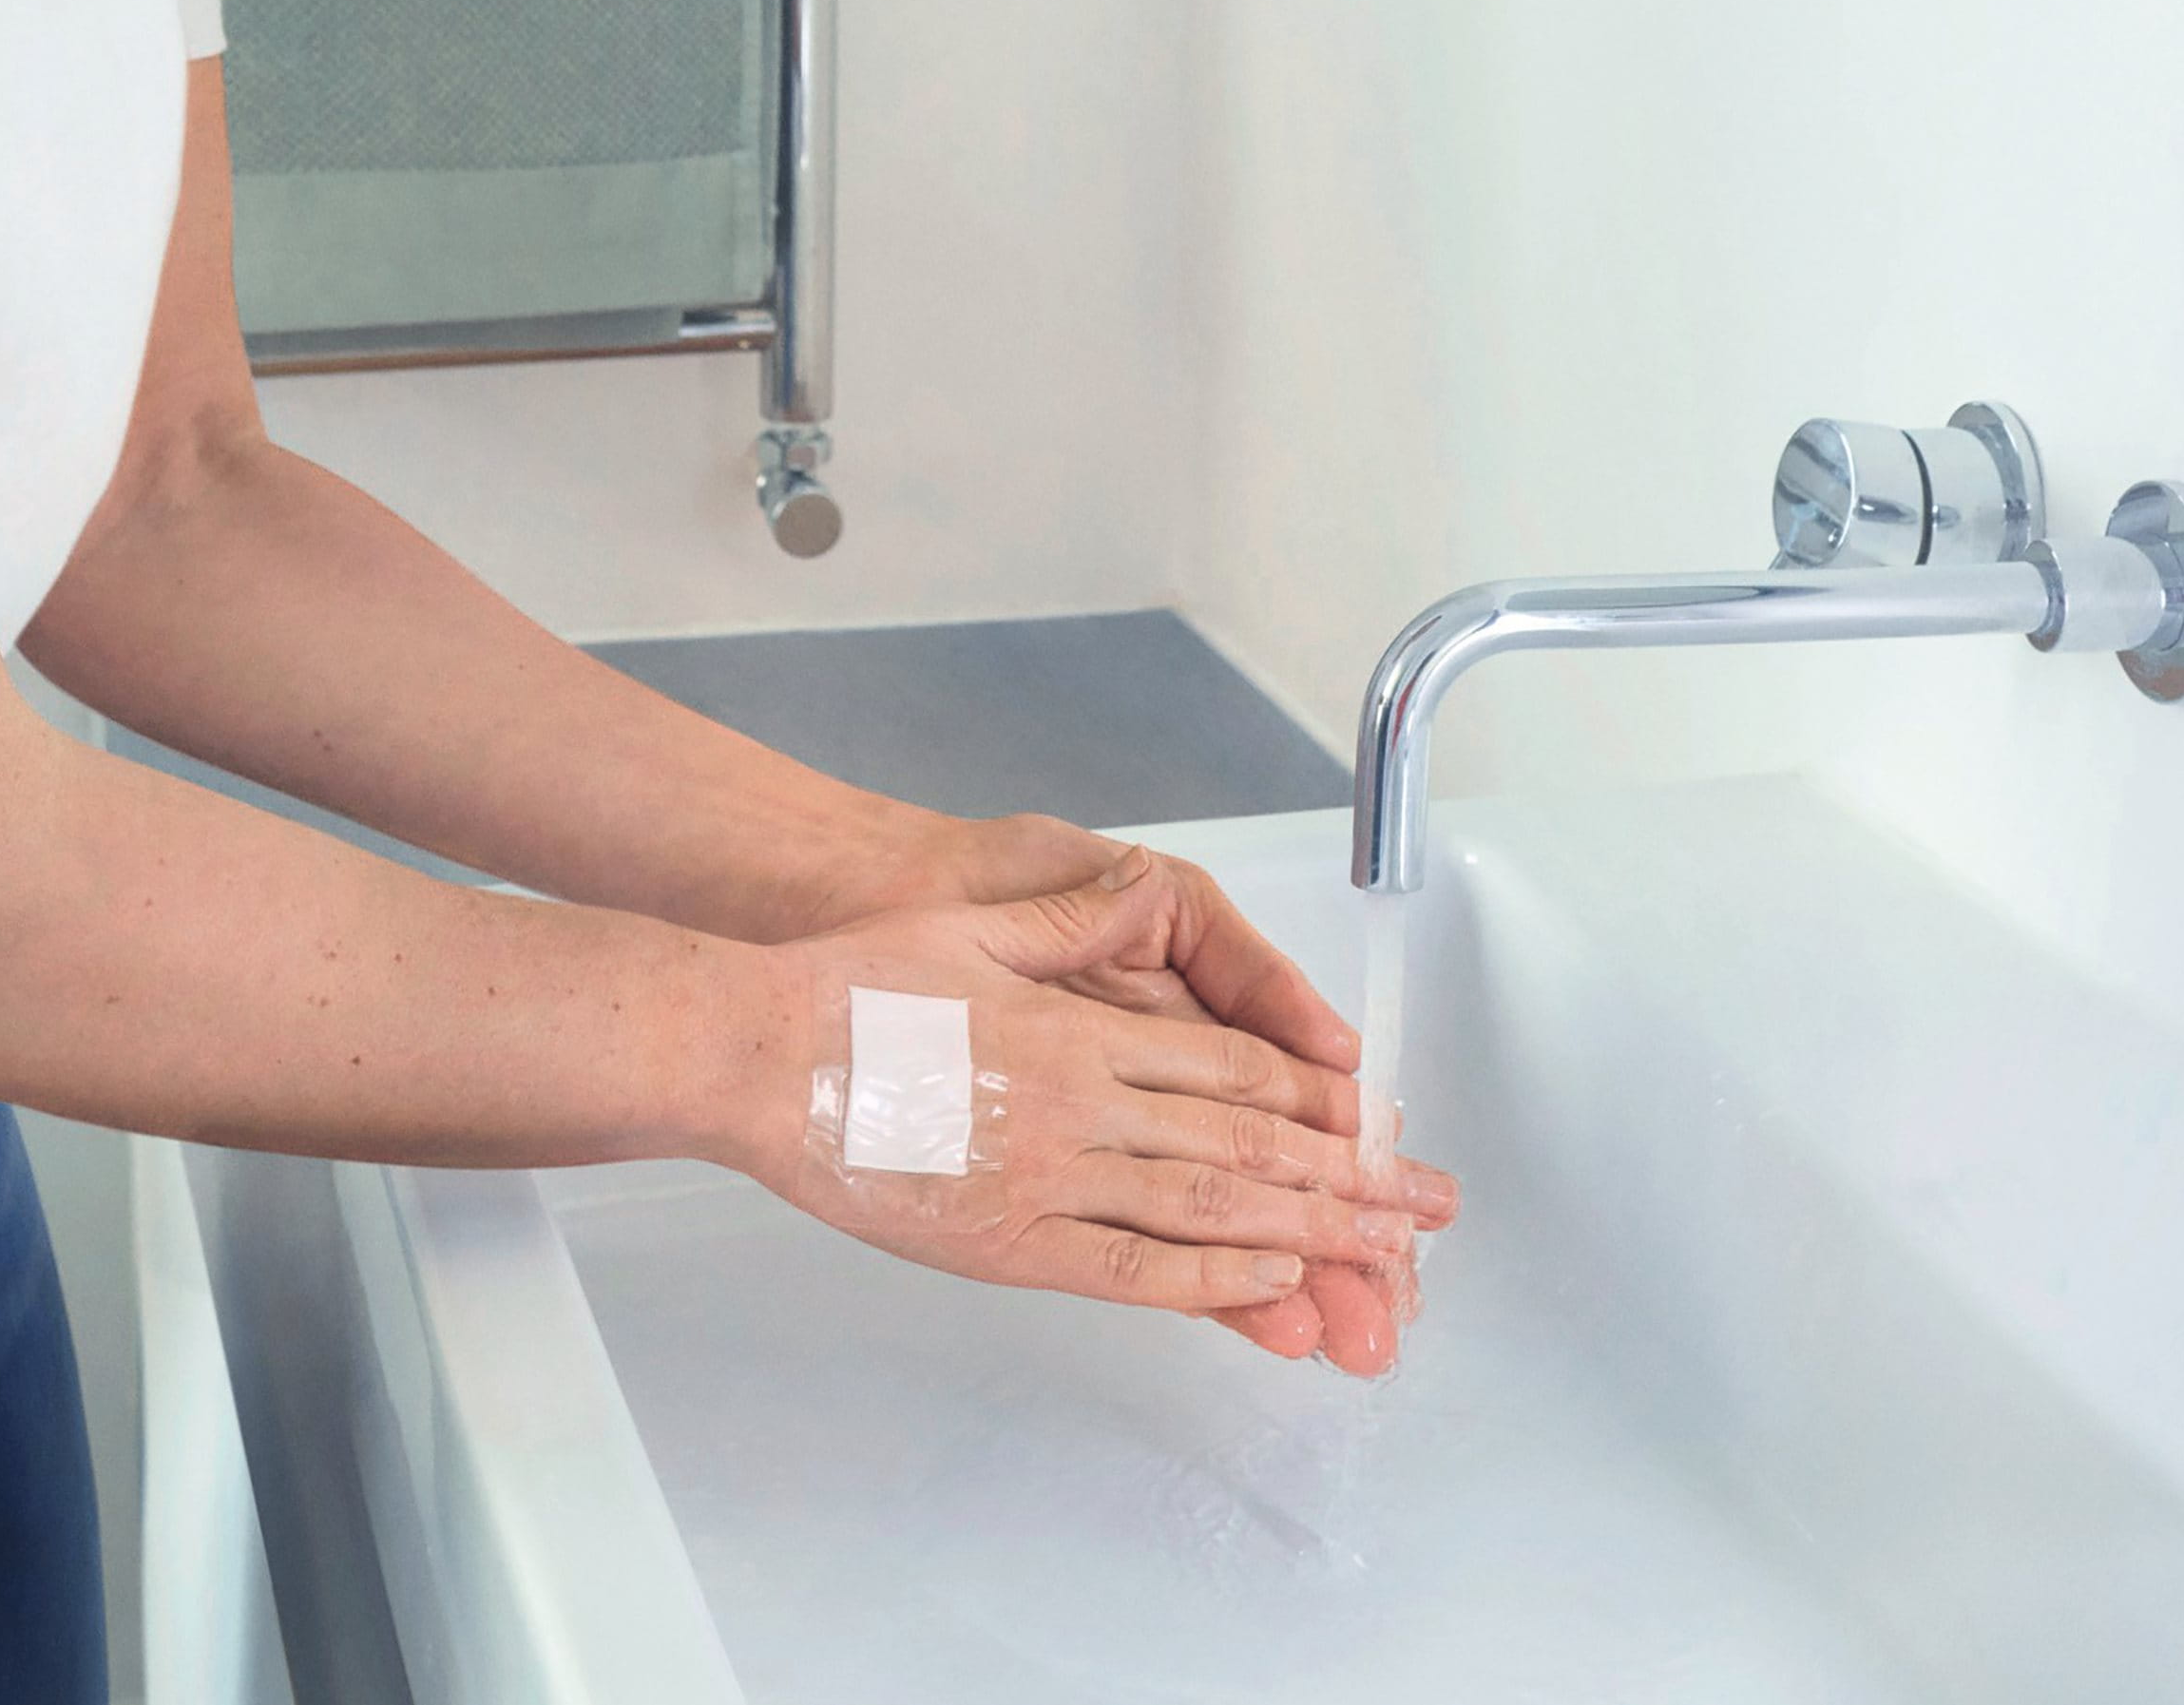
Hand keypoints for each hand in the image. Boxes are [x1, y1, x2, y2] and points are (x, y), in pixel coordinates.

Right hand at [730, 854, 1456, 1346]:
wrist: (756, 1053)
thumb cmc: (851, 985)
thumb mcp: (977, 920)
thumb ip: (1074, 920)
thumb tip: (1144, 896)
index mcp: (1083, 1026)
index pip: (1238, 1069)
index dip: (1319, 1100)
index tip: (1378, 1124)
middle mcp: (1083, 1104)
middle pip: (1249, 1143)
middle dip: (1350, 1179)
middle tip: (1427, 1209)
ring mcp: (1048, 1179)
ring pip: (1210, 1209)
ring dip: (1309, 1236)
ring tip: (1384, 1261)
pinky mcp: (1006, 1243)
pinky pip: (1130, 1269)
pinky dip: (1209, 1280)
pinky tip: (1271, 1289)